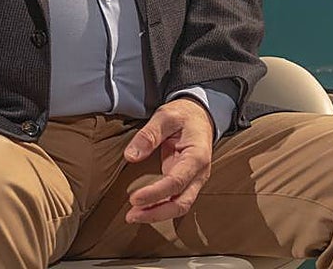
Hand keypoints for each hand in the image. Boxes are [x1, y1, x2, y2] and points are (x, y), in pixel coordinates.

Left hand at [123, 98, 214, 223]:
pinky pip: (176, 201)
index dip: (155, 194)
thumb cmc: (184, 115)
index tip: (134, 199)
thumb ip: (149, 134)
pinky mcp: (186, 182)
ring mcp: (194, 180)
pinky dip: (161, 209)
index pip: (176, 182)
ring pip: (180, 206)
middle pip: (181, 203)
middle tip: (131, 215)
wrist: (201, 116)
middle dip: (156, 213)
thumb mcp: (166, 116)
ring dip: (157, 215)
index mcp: (197, 156)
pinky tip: (144, 210)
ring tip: (134, 216)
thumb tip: (131, 156)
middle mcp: (199, 173)